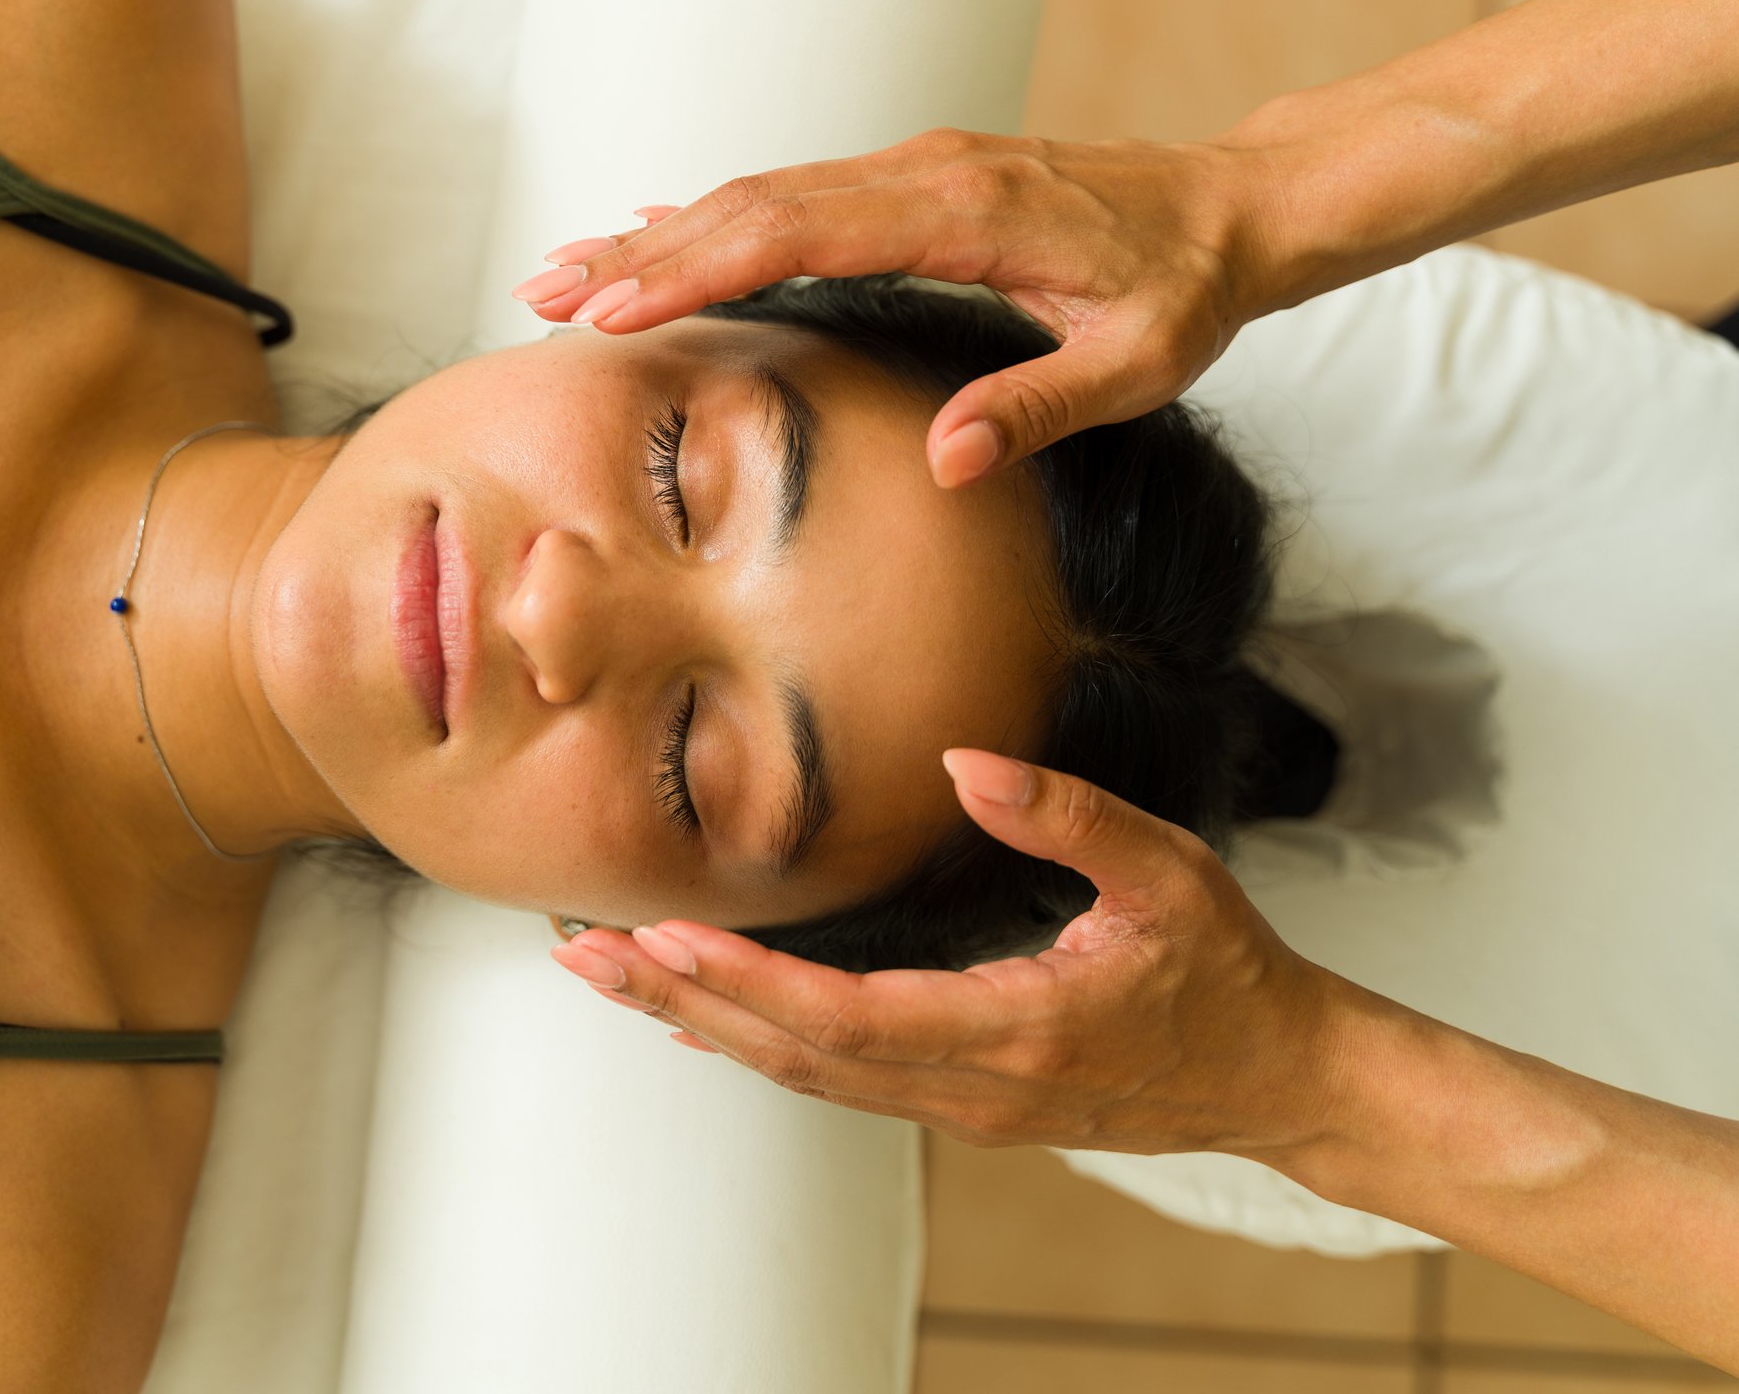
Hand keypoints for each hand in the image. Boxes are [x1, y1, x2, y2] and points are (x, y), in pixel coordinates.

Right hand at [510, 129, 1280, 487]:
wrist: (1234, 207)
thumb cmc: (1186, 287)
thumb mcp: (1133, 364)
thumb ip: (1035, 407)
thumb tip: (940, 463)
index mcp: (965, 212)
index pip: (797, 231)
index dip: (695, 266)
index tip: (613, 304)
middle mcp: (925, 173)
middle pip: (753, 203)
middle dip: (642, 252)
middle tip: (544, 297)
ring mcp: (915, 168)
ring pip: (762, 192)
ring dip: (663, 233)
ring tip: (570, 274)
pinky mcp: (914, 179)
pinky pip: (796, 193)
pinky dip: (718, 218)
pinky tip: (661, 237)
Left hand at [548, 747, 1345, 1157]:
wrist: (1281, 1080)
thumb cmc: (1227, 973)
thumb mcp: (1172, 875)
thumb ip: (1070, 817)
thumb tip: (967, 761)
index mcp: (1014, 1030)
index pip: (851, 1018)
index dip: (751, 983)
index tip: (669, 940)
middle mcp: (969, 1086)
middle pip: (796, 1055)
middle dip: (683, 1002)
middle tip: (586, 955)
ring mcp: (961, 1107)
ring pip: (805, 1074)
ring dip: (702, 1023)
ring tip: (611, 973)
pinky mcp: (961, 1102)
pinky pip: (836, 1079)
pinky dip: (756, 1043)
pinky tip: (698, 1015)